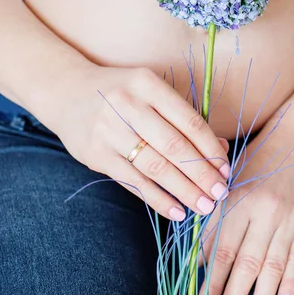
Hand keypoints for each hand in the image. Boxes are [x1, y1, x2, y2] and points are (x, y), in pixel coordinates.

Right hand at [51, 63, 229, 220]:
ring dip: (184, 191)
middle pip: (174, 146)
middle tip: (220, 194)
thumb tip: (221, 150)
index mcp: (147, 84)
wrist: (66, 93)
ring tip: (204, 206)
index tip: (226, 169)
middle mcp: (126, 104)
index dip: (210, 149)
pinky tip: (176, 211)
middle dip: (201, 174)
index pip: (188, 121)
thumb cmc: (121, 93)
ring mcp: (108, 131)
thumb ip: (183, 117)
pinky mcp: (95, 155)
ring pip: (155, 167)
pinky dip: (158, 199)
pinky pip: (133, 182)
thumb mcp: (151, 92)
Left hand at [198, 120, 293, 294]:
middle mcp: (263, 211)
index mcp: (238, 199)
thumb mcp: (227, 183)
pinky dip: (292, 281)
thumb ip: (214, 217)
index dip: (212, 279)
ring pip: (273, 265)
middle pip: (245, 262)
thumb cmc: (253, 163)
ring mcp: (287, 219)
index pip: (222, 247)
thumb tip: (198, 258)